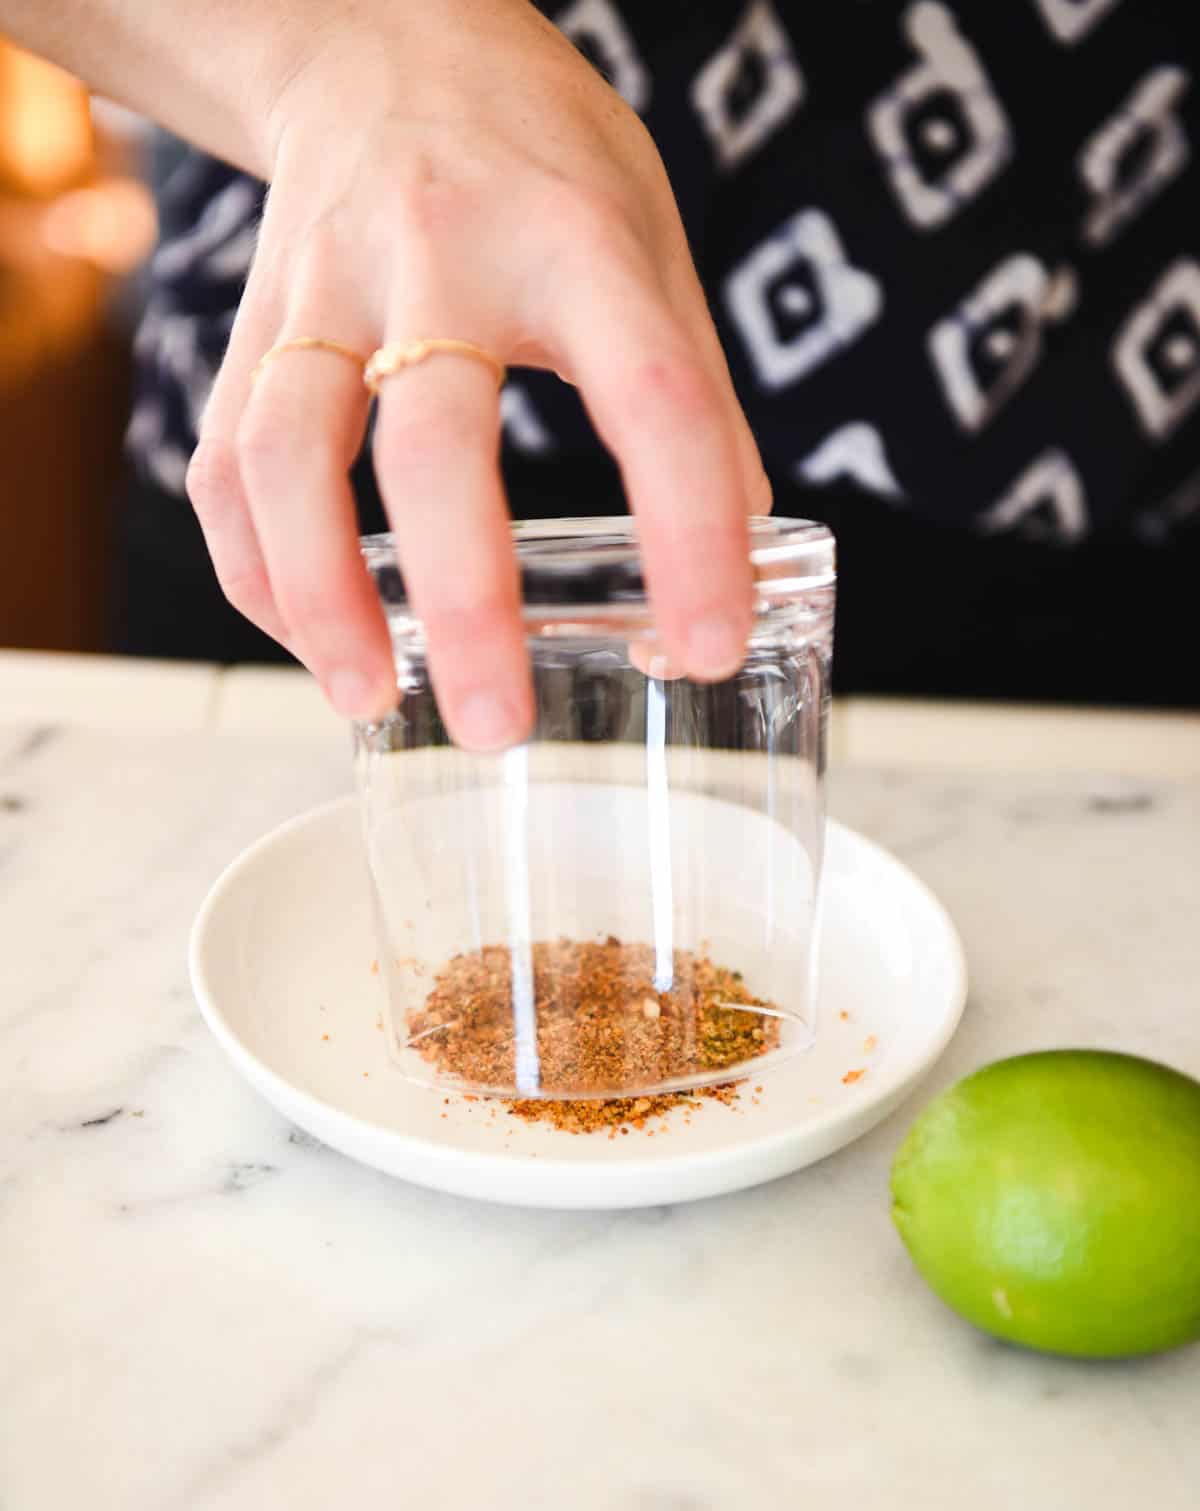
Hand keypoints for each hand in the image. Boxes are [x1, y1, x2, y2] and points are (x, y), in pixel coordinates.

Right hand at [187, 0, 769, 748]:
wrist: (384, 38)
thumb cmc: (543, 163)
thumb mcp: (655, 246)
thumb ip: (696, 400)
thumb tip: (738, 566)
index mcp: (579, 242)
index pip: (651, 395)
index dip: (687, 531)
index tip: (704, 647)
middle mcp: (441, 255)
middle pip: (433, 439)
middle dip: (466, 596)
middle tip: (496, 723)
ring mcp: (327, 287)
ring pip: (289, 451)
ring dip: (320, 593)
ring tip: (367, 698)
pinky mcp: (253, 323)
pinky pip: (228, 459)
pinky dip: (258, 568)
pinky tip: (311, 635)